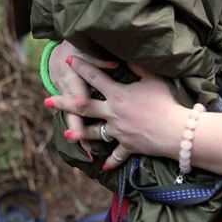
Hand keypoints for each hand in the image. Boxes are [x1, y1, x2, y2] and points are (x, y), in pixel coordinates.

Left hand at [46, 59, 181, 169]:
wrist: (175, 131)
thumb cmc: (165, 102)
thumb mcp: (153, 78)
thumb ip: (138, 66)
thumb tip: (127, 55)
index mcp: (117, 94)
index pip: (94, 77)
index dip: (81, 67)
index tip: (69, 60)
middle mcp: (112, 113)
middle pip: (83, 107)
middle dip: (63, 103)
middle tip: (46, 101)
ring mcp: (118, 131)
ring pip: (94, 132)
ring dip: (80, 134)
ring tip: (66, 134)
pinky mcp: (127, 146)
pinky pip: (117, 154)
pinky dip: (110, 161)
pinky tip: (102, 166)